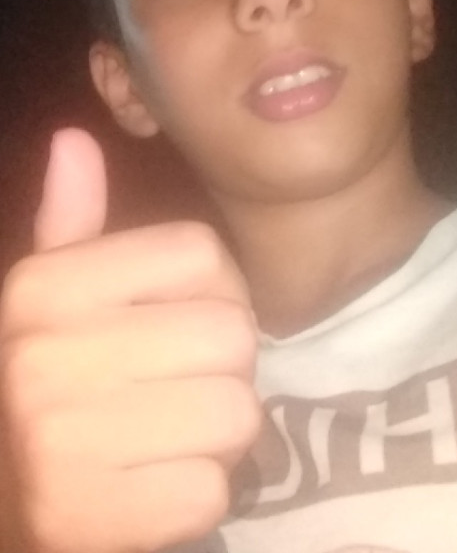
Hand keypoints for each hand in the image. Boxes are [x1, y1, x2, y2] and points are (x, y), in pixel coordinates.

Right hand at [0, 129, 259, 552]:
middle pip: (232, 334)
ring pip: (237, 414)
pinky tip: (151, 485)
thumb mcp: (48, 298)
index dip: (215, 289)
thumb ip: (70, 222)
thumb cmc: (45, 380)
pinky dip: (197, 491)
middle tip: (180, 385)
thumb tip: (74, 139)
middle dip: (223, 365)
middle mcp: (44, 357)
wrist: (2, 496)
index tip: (186, 317)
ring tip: (167, 433)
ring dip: (216, 431)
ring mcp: (61, 445)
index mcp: (42, 288)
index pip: (201, 253)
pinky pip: (213, 490)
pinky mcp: (90, 521)